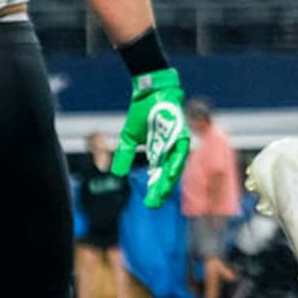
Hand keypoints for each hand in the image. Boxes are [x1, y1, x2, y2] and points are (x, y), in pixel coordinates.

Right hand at [113, 69, 190, 208]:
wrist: (149, 92)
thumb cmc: (142, 113)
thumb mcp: (129, 138)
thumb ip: (124, 155)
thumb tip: (116, 174)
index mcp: (159, 151)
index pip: (158, 175)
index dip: (155, 190)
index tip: (150, 204)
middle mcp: (169, 149)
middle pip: (167, 174)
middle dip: (161, 189)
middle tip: (154, 204)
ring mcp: (176, 141)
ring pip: (175, 164)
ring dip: (169, 178)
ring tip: (162, 191)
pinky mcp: (180, 132)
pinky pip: (180, 149)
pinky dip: (176, 160)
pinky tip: (171, 172)